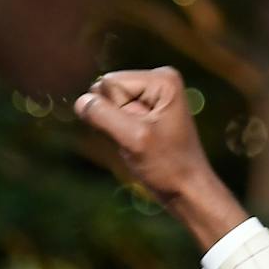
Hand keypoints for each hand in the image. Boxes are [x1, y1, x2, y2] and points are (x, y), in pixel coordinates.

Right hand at [74, 69, 247, 249]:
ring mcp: (151, 95)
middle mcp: (158, 80)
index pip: (108, 84)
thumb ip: (104, 116)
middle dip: (114, 119)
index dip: (114, 112)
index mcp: (162, 79)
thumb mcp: (134, 140)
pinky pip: (113, 116)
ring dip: (115, 129)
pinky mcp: (145, 110)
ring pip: (106, 105)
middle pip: (106, 91)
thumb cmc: (168, 166)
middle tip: (139, 140)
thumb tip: (80, 101)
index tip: (140, 133)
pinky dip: (118, 133)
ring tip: (140, 144)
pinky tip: (137, 145)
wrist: (187, 190)